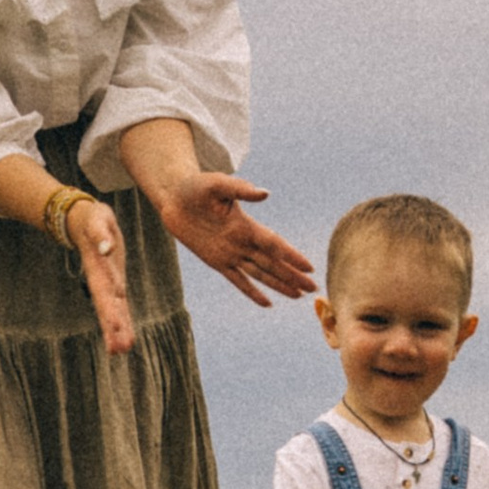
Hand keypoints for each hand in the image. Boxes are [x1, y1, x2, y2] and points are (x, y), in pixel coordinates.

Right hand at [68, 197, 136, 357]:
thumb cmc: (91, 218)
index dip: (110, 309)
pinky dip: (123, 322)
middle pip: (107, 307)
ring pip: (114, 311)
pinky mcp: (115, 284)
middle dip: (113, 327)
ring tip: (122, 350)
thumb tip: (106, 247)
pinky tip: (127, 340)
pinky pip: (121, 306)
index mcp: (98, 268)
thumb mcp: (96, 219)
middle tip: (118, 350)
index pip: (104, 291)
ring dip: (118, 330)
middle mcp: (102, 280)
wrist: (86, 221)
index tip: (114, 327)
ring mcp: (108, 284)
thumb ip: (100, 233)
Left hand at [154, 173, 316, 307]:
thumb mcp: (218, 184)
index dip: (291, 256)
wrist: (174, 197)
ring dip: (279, 284)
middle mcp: (242, 242)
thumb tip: (265, 194)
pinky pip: (238, 280)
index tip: (309, 268)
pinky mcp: (216, 261)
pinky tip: (267, 303)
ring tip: (298, 296)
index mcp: (246, 225)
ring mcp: (231, 253)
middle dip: (292, 276)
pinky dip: (252, 292)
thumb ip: (241, 190)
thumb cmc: (197, 186)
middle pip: (272, 263)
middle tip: (314, 289)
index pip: (274, 244)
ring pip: (260, 274)